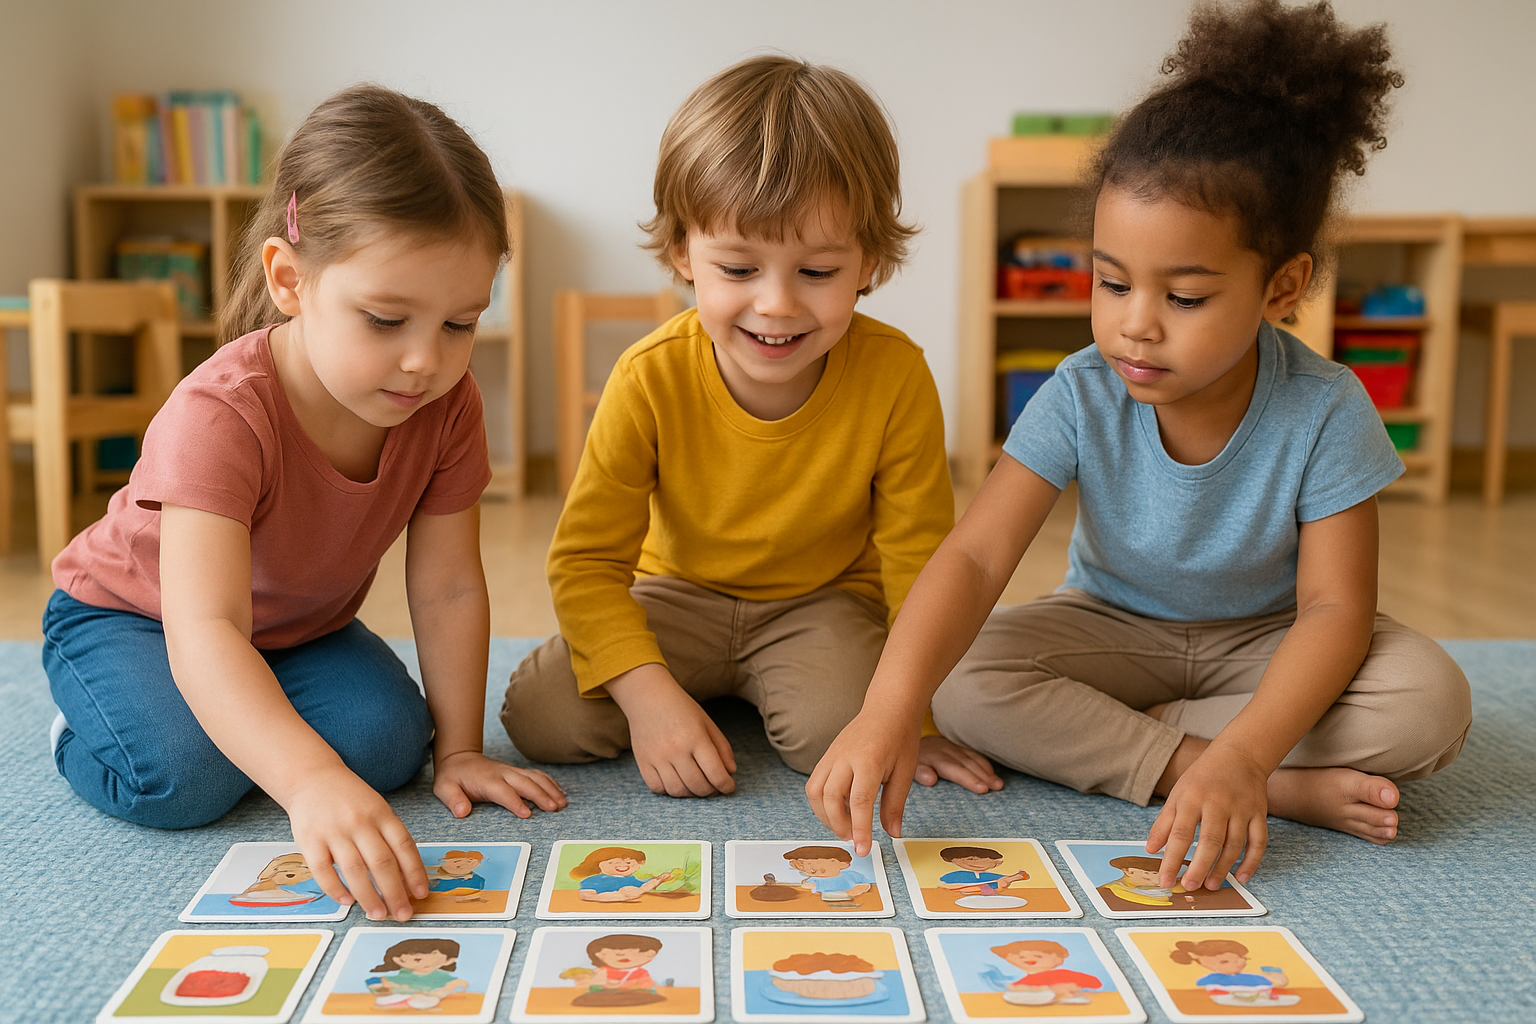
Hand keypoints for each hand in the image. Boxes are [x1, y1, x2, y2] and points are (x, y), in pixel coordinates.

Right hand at [285, 766, 427, 921]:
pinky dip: (336, 889)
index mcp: (381, 813)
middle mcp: (360, 822)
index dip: (414, 872)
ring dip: (368, 896)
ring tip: (378, 914)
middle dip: (394, 892)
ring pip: (354, 870)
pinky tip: (347, 901)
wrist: (312, 777)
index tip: (421, 894)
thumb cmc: (350, 799)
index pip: (403, 846)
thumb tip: (406, 878)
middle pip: (382, 862)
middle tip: (402, 914)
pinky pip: (323, 870)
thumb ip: (389, 838)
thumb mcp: (377, 809)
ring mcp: (334, 831)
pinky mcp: (310, 840)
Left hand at [433, 750, 566, 818]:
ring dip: (550, 789)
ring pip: (535, 777)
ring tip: (562, 802)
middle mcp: (502, 773)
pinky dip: (550, 782)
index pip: (503, 791)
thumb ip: (453, 799)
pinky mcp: (517, 772)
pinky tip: (559, 792)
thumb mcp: (444, 788)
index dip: (515, 802)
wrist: (459, 757)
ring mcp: (512, 771)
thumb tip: (462, 811)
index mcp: (486, 780)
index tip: (527, 813)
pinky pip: (537, 775)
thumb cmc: (453, 777)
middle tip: (555, 808)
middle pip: (525, 783)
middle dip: (541, 795)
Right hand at [607, 664, 736, 796]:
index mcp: (696, 737)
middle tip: (713, 786)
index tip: (729, 787)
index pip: (715, 773)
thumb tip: (730, 772)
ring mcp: (657, 757)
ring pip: (677, 791)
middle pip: (698, 786)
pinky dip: (669, 790)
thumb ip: (722, 747)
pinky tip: (676, 780)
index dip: (726, 785)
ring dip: (690, 793)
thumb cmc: (680, 707)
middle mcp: (676, 749)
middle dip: (710, 791)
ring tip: (695, 783)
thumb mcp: (707, 722)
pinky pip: (657, 788)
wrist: (647, 696)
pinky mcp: (642, 761)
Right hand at [806, 707, 920, 856]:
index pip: (859, 801)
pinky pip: (814, 783)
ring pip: (814, 791)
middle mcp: (844, 757)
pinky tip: (840, 809)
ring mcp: (832, 755)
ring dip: (825, 815)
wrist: (888, 708)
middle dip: (838, 825)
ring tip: (845, 825)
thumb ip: (895, 805)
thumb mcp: (905, 772)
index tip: (863, 849)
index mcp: (869, 760)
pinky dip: (822, 802)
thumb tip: (892, 834)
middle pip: (829, 798)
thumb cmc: (900, 738)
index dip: (860, 829)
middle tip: (854, 838)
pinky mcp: (826, 756)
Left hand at [914, 735, 1004, 792]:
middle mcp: (946, 751)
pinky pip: (974, 754)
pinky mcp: (959, 747)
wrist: (912, 740)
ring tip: (999, 784)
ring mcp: (954, 748)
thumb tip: (931, 780)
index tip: (982, 788)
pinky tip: (993, 773)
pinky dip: (985, 764)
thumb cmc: (914, 761)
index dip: (969, 779)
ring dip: (987, 771)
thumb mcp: (909, 767)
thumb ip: (920, 773)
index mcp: (935, 758)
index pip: (954, 769)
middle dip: (983, 776)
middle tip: (997, 787)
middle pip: (967, 764)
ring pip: (973, 759)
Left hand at [1146, 744, 1269, 889]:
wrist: (1239, 755)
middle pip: (1210, 842)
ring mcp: (1241, 809)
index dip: (1172, 859)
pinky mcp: (1259, 813)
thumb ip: (1164, 823)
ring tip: (1211, 885)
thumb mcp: (1178, 794)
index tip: (1165, 880)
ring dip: (1223, 868)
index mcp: (1193, 798)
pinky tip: (1242, 877)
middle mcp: (1218, 804)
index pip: (1180, 834)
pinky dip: (1252, 862)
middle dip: (1199, 867)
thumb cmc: (1202, 778)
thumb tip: (1150, 850)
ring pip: (1234, 845)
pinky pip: (1259, 842)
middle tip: (1190, 887)